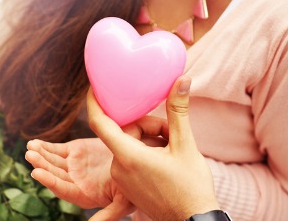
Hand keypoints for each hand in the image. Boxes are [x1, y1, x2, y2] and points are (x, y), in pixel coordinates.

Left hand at [25, 137, 133, 219]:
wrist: (137, 159)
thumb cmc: (133, 184)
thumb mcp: (124, 201)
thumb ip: (108, 215)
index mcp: (83, 195)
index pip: (62, 189)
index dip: (50, 181)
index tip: (36, 172)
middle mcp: (74, 181)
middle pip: (54, 174)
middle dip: (41, 164)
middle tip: (30, 155)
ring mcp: (72, 165)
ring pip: (52, 160)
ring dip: (40, 154)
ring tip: (30, 147)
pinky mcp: (74, 150)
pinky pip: (55, 149)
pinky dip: (45, 146)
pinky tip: (34, 143)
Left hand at [88, 76, 219, 220]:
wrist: (193, 220)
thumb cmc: (191, 186)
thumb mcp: (186, 144)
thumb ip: (178, 110)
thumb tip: (181, 80)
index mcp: (128, 156)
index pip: (99, 123)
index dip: (93, 102)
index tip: (93, 86)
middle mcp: (118, 169)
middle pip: (124, 133)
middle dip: (146, 127)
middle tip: (170, 132)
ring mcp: (121, 180)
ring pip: (129, 146)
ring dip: (149, 141)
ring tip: (172, 149)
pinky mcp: (127, 187)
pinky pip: (130, 160)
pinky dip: (146, 153)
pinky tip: (166, 160)